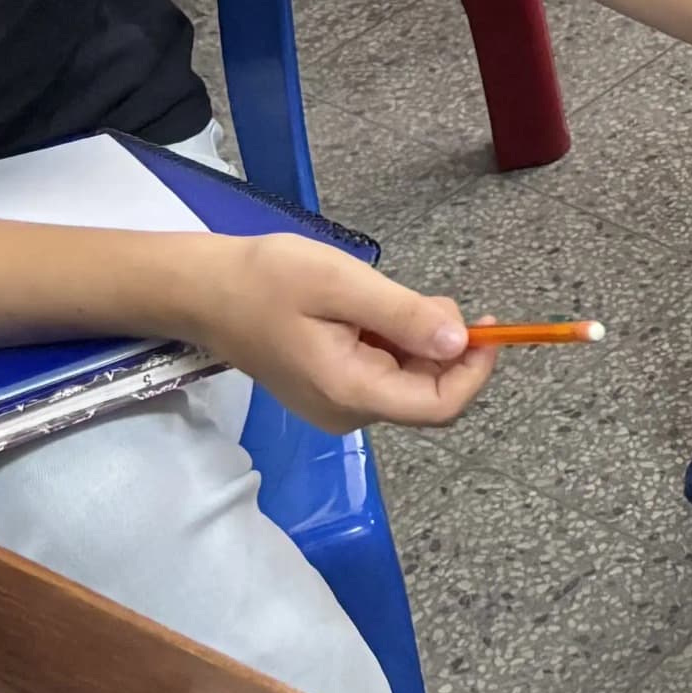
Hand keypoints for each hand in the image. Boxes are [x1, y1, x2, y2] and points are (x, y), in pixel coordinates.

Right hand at [186, 231, 499, 435]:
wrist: (204, 291)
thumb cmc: (268, 280)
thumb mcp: (342, 284)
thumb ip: (403, 315)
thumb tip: (461, 341)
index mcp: (351, 392)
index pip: (440, 406)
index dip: (476, 370)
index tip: (487, 323)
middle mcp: (348, 412)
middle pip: (428, 391)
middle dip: (443, 344)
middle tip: (417, 294)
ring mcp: (337, 404)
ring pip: (409, 377)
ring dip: (416, 337)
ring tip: (379, 298)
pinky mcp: (331, 389)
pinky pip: (385, 370)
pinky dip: (393, 339)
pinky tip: (365, 310)